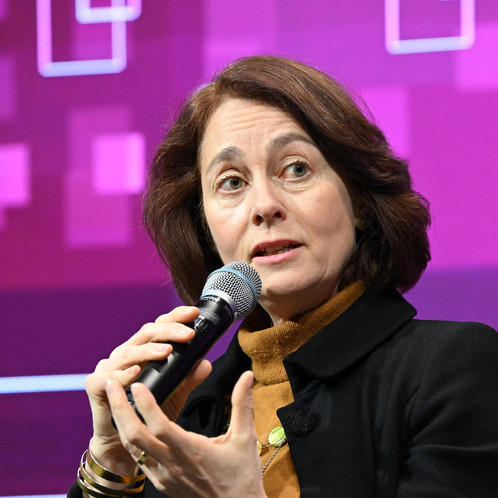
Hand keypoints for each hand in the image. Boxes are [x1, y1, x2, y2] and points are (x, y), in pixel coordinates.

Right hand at [84, 306, 211, 473]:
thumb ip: (188, 378)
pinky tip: (136, 372)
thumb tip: (206, 363)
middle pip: (146, 332)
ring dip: (149, 350)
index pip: (160, 326)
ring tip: (168, 351)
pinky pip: (110, 377)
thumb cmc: (147, 410)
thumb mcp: (174, 393)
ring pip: (130, 351)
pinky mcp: (96, 384)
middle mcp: (126, 352)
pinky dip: (124, 374)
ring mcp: (110, 366)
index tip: (194, 313)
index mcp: (144, 348)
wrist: (123, 441)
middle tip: (189, 334)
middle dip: (169, 330)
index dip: (175, 317)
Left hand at [106, 371, 266, 497]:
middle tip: (111, 384)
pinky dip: (128, 438)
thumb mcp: (245, 438)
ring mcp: (163, 475)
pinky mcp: (161, 482)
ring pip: (132, 447)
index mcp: (191, 451)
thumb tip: (247, 376)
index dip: (146, 404)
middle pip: (135, 436)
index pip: (160, 425)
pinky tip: (127, 424)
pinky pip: (138, 458)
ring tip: (113, 398)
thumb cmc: (241, 477)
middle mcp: (172, 464)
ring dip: (120, 421)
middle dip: (119, 408)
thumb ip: (243, 404)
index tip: (136, 384)